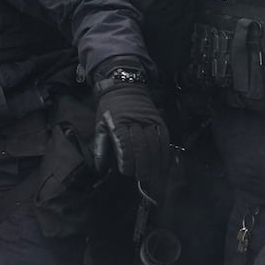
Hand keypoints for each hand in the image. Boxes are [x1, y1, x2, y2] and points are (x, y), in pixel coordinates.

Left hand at [90, 61, 168, 182]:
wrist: (124, 86)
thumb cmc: (110, 109)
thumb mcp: (100, 125)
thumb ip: (101, 147)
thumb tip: (100, 168)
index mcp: (118, 123)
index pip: (125, 146)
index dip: (128, 161)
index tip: (127, 172)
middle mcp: (134, 121)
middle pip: (142, 147)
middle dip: (143, 166)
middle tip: (142, 179)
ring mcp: (148, 120)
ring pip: (155, 144)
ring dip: (155, 162)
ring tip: (153, 175)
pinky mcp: (158, 120)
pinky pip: (164, 137)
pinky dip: (164, 151)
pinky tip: (163, 162)